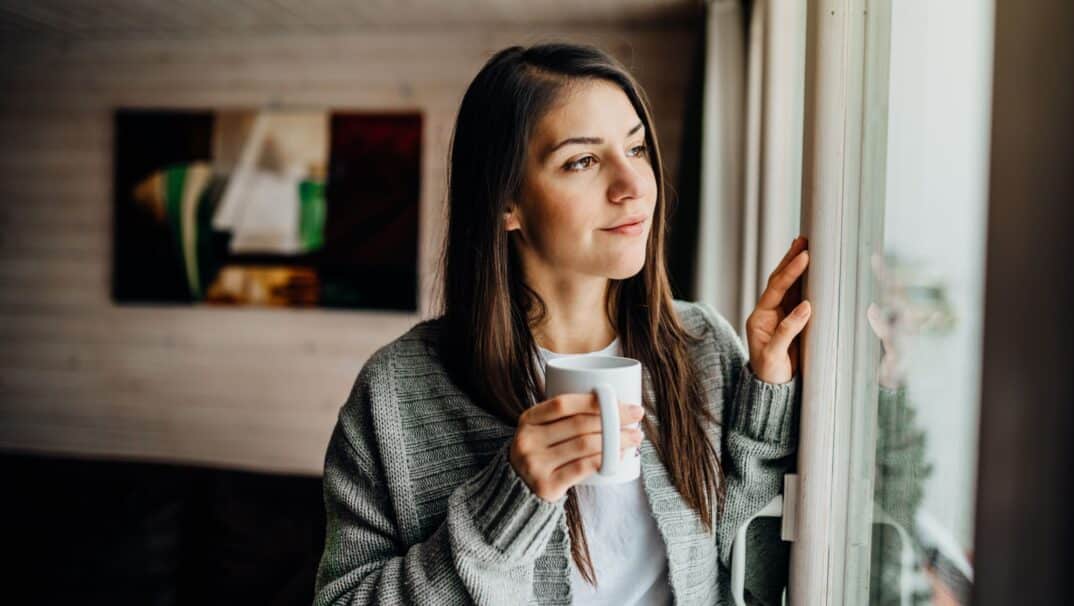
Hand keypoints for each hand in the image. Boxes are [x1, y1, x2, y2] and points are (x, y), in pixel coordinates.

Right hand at [509, 395, 644, 501]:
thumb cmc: (541, 453)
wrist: (517, 490)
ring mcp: (535, 464)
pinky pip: (583, 468)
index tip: (621, 400)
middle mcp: (528, 440)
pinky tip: (620, 456)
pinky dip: (606, 460)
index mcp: (528, 420)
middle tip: (636, 417)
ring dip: (616, 440)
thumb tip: (612, 401)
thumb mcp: (540, 430)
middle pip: (578, 424)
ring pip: (584, 445)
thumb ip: (563, 416)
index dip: (594, 400)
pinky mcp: (546, 485)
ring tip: (634, 437)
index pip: (563, 404)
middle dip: (613, 419)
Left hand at [745, 236, 811, 383]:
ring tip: (805, 245)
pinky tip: (810, 269)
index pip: (776, 289)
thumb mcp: (775, 355)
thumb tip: (806, 307)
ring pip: (788, 285)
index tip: (804, 257)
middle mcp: (767, 313)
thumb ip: (787, 331)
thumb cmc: (770, 374)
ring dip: (796, 266)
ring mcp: (778, 315)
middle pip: (778, 280)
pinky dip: (804, 281)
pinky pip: (796, 296)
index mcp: (759, 318)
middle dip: (790, 260)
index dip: (790, 272)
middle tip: (803, 240)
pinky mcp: (790, 320)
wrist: (772, 389)